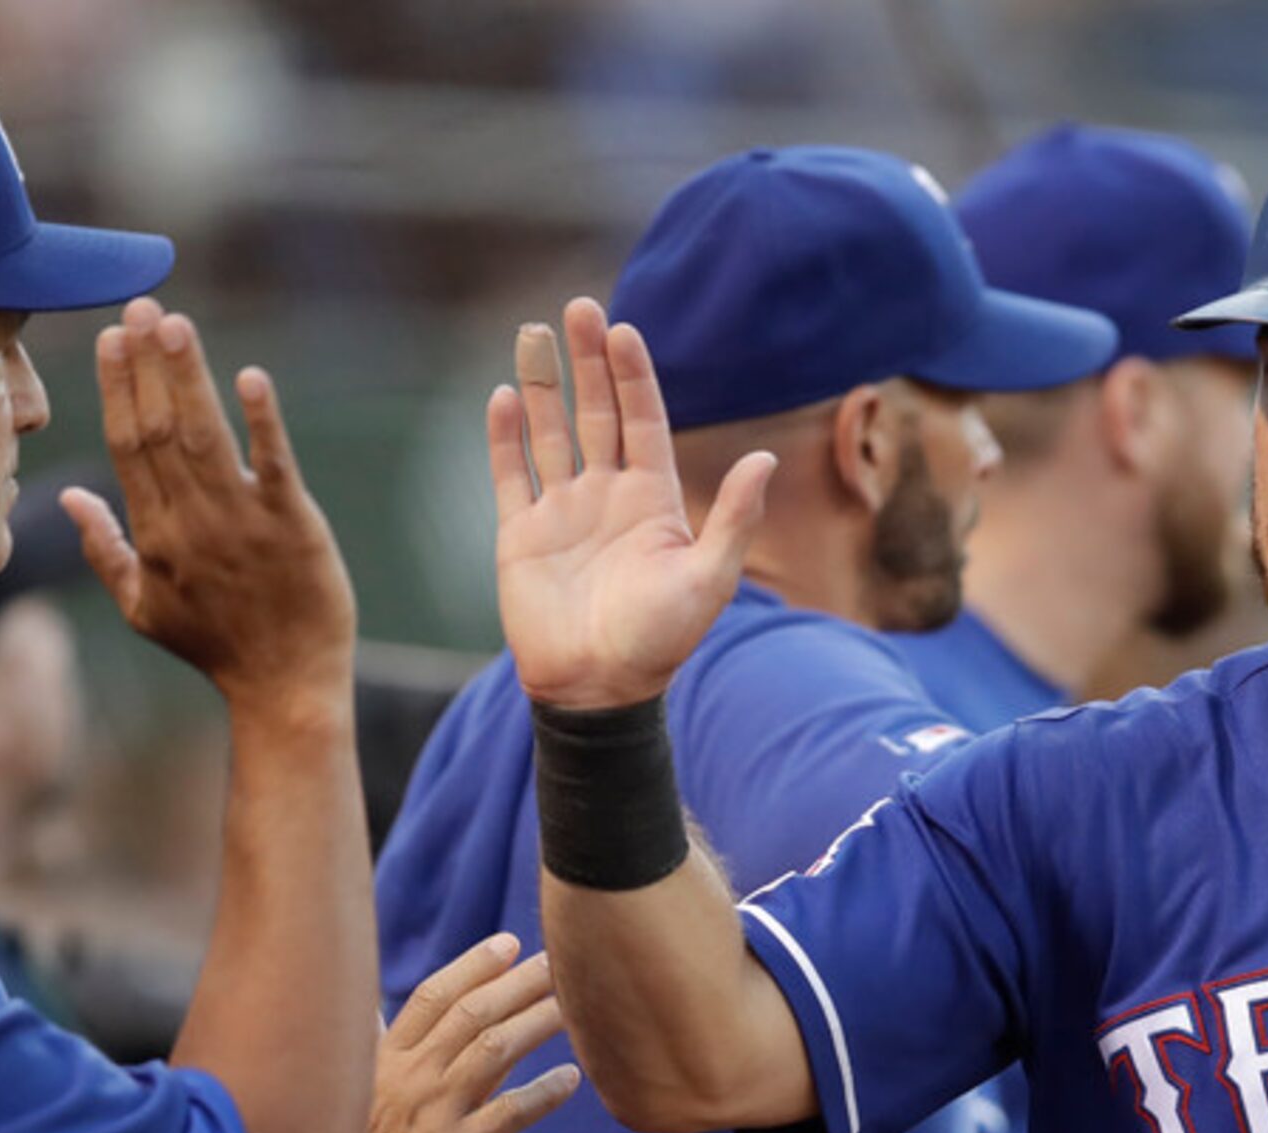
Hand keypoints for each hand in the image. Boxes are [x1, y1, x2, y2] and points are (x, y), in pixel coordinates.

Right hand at [67, 297, 356, 706]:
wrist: (284, 687)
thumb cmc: (214, 646)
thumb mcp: (142, 608)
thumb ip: (104, 549)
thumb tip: (65, 500)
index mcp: (155, 535)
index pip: (128, 446)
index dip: (118, 389)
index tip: (110, 338)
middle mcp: (192, 522)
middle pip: (160, 429)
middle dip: (148, 365)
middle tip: (140, 306)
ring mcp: (242, 522)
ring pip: (206, 436)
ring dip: (189, 377)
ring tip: (175, 323)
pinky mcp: (292, 526)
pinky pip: (274, 465)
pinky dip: (262, 421)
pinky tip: (250, 378)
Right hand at [350, 934, 581, 1132]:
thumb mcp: (356, 1103)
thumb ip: (383, 1060)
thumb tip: (385, 1017)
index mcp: (382, 1062)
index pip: (432, 997)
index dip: (473, 966)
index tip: (509, 944)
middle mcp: (406, 1078)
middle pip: (471, 1013)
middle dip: (518, 982)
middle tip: (558, 962)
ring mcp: (431, 1114)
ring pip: (494, 1048)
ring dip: (538, 1021)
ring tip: (573, 1006)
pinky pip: (511, 1112)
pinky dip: (545, 1092)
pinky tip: (572, 1080)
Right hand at [489, 296, 775, 709]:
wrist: (598, 689)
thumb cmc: (659, 641)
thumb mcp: (708, 578)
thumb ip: (732, 517)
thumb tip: (764, 458)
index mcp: (652, 499)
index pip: (642, 419)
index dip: (632, 375)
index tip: (622, 330)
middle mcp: (606, 495)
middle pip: (595, 412)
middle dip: (587, 361)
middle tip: (579, 309)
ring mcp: (562, 512)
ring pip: (550, 432)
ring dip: (542, 384)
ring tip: (532, 332)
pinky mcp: (521, 535)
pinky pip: (511, 474)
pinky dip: (505, 436)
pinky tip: (503, 395)